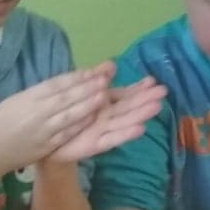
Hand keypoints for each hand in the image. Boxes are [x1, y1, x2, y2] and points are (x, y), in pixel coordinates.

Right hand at [0, 64, 113, 175]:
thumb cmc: (0, 122)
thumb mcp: (16, 101)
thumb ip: (38, 94)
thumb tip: (62, 86)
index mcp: (28, 98)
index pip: (56, 84)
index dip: (76, 77)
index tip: (93, 70)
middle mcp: (36, 112)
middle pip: (66, 98)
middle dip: (87, 88)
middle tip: (106, 79)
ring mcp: (42, 130)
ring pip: (69, 115)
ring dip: (88, 105)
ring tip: (105, 96)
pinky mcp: (45, 146)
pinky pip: (66, 133)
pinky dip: (80, 125)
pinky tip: (92, 118)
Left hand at [43, 75, 166, 163]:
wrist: (46, 142)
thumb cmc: (65, 116)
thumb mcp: (79, 92)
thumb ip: (95, 79)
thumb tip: (112, 64)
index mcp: (103, 104)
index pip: (125, 94)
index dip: (139, 87)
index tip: (153, 80)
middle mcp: (107, 117)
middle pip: (129, 106)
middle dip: (146, 99)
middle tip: (164, 91)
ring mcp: (103, 131)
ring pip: (125, 121)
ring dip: (141, 114)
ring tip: (157, 107)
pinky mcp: (96, 145)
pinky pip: (112, 139)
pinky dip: (126, 134)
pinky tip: (141, 129)